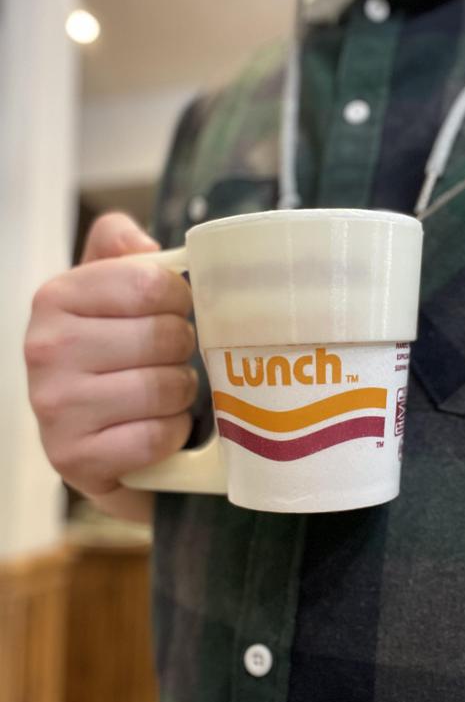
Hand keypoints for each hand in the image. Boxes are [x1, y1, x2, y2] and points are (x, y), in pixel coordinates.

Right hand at [24, 212, 196, 497]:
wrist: (88, 432)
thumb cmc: (107, 350)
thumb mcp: (106, 287)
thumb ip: (120, 246)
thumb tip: (142, 244)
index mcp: (56, 297)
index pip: (153, 285)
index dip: (180, 300)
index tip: (172, 312)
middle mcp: (46, 348)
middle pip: (164, 336)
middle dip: (181, 350)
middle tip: (168, 358)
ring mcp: (55, 406)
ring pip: (165, 387)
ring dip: (179, 393)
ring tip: (163, 391)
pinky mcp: (73, 457)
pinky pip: (155, 437)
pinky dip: (171, 434)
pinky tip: (156, 427)